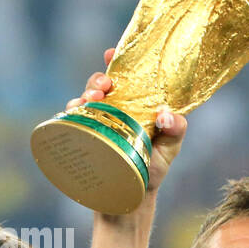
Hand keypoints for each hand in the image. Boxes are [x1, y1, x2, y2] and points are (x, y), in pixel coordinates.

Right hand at [66, 48, 186, 198]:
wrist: (133, 195)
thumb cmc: (153, 167)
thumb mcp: (171, 147)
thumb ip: (176, 129)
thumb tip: (165, 115)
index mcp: (137, 103)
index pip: (128, 75)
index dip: (119, 60)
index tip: (111, 53)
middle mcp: (116, 108)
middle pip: (103, 82)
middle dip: (99, 77)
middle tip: (105, 85)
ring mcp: (99, 121)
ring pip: (86, 97)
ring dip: (86, 92)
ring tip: (91, 98)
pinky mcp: (87, 134)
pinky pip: (74, 117)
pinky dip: (73, 111)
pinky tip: (76, 110)